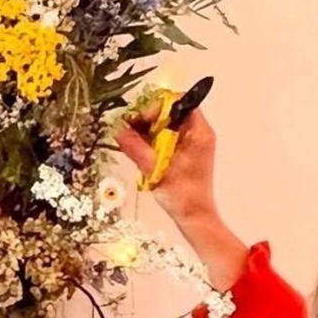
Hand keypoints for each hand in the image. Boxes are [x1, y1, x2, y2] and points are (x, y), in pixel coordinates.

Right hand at [117, 104, 248, 290]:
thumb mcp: (155, 168)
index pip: (179, 101)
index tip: (140, 120)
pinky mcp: (184, 152)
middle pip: (170, 111)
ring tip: (133, 143)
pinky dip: (151, 141)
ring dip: (147, 131)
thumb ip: (136, 147)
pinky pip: (165, 137)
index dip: (157, 106)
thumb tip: (118, 130)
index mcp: (199, 132)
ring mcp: (191, 142)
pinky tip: (141, 152)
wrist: (194, 216)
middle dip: (148, 118)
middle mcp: (197, 133)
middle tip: (130, 130)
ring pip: (165, 124)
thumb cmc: (182, 195)